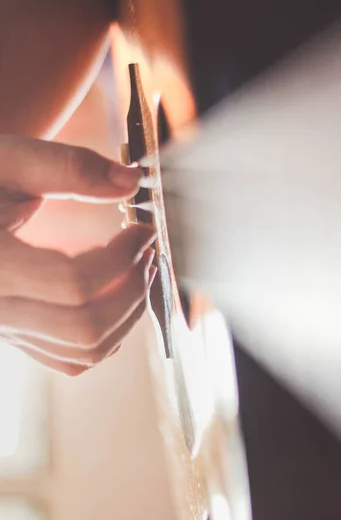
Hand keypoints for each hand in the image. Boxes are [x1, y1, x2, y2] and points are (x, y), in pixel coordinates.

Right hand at [0, 135, 155, 375]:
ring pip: (86, 351)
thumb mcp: (10, 161)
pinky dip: (110, 333)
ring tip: (141, 270)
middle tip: (147, 251)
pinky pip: (74, 358)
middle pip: (85, 326)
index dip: (122, 258)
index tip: (143, 230)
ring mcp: (6, 331)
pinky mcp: (19, 338)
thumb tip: (132, 181)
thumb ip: (70, 167)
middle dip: (132, 288)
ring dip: (129, 313)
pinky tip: (119, 296)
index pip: (73, 283)